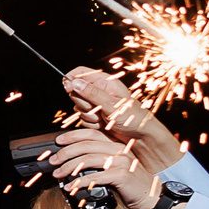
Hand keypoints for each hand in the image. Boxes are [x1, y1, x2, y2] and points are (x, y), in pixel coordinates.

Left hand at [46, 128, 161, 208]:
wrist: (153, 196)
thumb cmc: (131, 183)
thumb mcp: (115, 167)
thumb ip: (99, 161)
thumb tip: (74, 161)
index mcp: (116, 145)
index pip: (91, 133)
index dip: (72, 136)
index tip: (57, 141)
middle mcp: (118, 150)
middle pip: (86, 145)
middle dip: (65, 152)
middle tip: (52, 161)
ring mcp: (121, 161)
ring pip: (88, 159)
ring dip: (68, 167)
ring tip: (58, 174)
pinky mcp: (121, 175)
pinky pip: (95, 176)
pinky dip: (79, 182)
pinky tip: (70, 187)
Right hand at [62, 68, 184, 166]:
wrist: (139, 135)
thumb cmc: (133, 118)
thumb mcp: (111, 104)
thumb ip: (92, 93)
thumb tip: (75, 82)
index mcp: (105, 82)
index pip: (81, 72)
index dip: (71, 79)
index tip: (69, 89)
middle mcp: (100, 91)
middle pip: (76, 91)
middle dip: (83, 103)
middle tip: (97, 109)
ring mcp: (96, 103)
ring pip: (78, 107)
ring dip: (88, 116)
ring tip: (103, 119)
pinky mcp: (95, 115)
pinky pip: (82, 118)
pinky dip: (91, 124)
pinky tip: (103, 125)